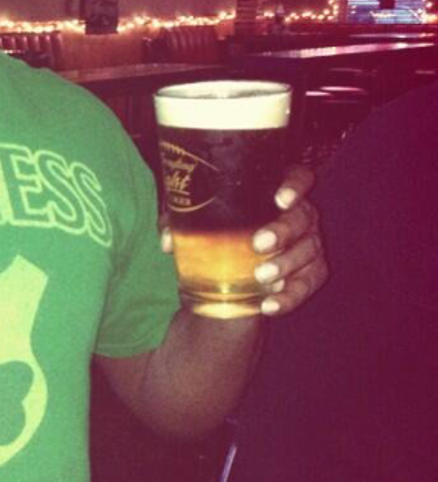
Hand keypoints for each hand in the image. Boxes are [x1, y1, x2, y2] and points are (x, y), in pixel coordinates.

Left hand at [162, 163, 327, 317]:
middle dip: (284, 231)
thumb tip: (169, 241)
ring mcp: (309, 242)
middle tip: (258, 244)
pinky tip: (269, 305)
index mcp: (276, 190)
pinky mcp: (312, 271)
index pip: (298, 177)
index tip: (279, 199)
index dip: (294, 185)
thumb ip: (181, 222)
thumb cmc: (218, 228)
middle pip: (304, 217)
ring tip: (261, 278)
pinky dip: (290, 297)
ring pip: (309, 251)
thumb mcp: (198, 220)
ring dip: (286, 265)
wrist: (229, 266)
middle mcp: (300, 213)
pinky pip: (308, 283)